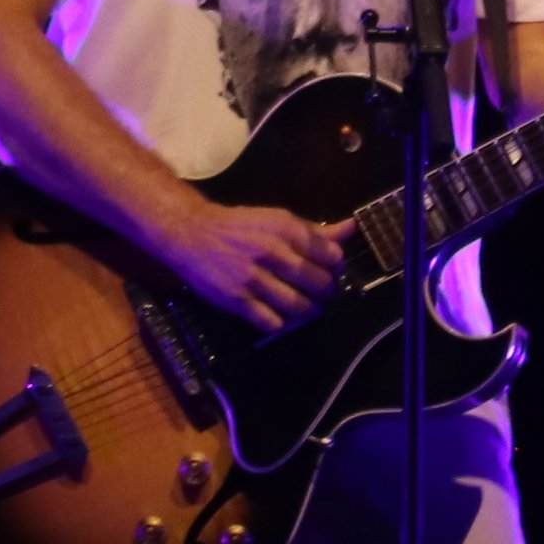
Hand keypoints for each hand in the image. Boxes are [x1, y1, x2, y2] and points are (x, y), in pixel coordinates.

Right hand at [155, 198, 353, 331]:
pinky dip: (282, 323)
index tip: (331, 269)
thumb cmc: (239, 227)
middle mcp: (272, 253)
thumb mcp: (277, 220)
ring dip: (309, 311)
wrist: (192, 234)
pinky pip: (272, 322)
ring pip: (299, 306)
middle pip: (319, 283)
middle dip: (327, 292)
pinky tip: (282, 316)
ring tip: (308, 307)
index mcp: (285, 230)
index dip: (336, 266)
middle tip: (323, 293)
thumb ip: (315, 230)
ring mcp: (254, 279)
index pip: (330, 255)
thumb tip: (351, 228)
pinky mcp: (238, 301)